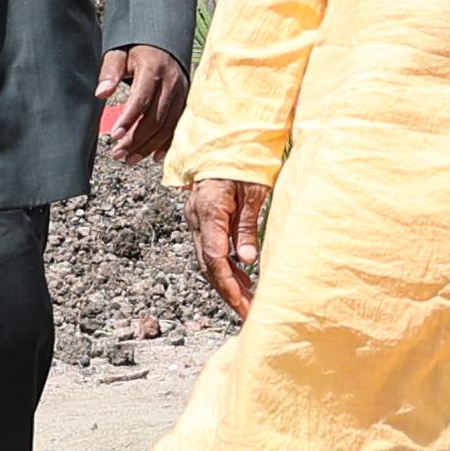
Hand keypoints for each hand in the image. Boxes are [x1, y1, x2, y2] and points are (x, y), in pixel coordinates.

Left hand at [99, 43, 190, 166]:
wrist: (162, 42)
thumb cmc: (136, 49)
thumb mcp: (118, 53)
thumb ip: (110, 72)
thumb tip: (101, 93)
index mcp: (154, 68)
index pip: (141, 99)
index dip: (128, 120)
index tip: (114, 136)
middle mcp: (172, 81)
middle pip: (155, 117)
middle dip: (136, 140)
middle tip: (118, 154)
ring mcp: (182, 92)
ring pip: (168, 126)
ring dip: (148, 146)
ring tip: (129, 158)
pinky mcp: (186, 101)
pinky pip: (178, 126)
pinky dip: (167, 144)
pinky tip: (153, 156)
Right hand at [188, 173, 268, 319]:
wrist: (226, 137)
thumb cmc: (244, 159)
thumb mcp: (253, 191)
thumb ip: (247, 227)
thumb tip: (246, 262)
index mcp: (209, 212)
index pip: (215, 260)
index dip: (230, 287)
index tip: (244, 307)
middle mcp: (196, 218)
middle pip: (208, 265)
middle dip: (227, 292)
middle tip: (248, 312)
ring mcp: (196, 219)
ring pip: (208, 259)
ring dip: (227, 281)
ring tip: (249, 300)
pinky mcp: (202, 218)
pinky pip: (210, 248)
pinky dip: (224, 266)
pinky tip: (242, 278)